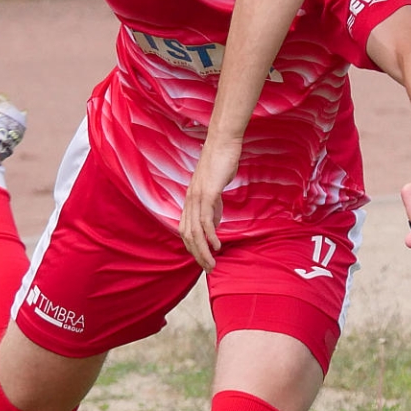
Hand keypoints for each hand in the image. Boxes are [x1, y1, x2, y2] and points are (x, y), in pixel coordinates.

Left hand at [180, 137, 240, 269]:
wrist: (223, 141)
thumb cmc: (222, 161)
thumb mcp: (217, 188)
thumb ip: (214, 205)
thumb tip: (214, 222)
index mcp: (191, 199)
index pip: (186, 229)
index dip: (193, 247)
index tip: (203, 259)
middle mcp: (189, 199)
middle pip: (187, 234)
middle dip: (197, 254)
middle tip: (208, 268)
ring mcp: (197, 196)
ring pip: (195, 231)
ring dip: (203, 250)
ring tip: (212, 264)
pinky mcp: (207, 193)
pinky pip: (206, 220)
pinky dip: (210, 236)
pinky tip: (217, 246)